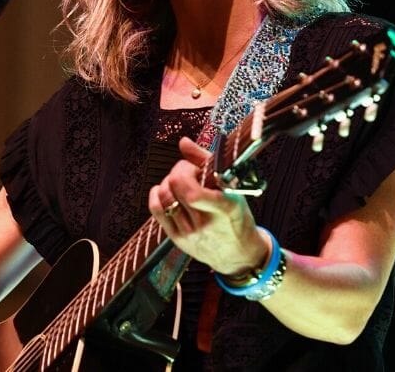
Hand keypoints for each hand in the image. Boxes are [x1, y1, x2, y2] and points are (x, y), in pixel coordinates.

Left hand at [148, 137, 269, 276]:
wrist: (238, 253)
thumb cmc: (237, 217)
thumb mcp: (233, 188)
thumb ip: (206, 161)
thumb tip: (183, 142)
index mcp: (223, 208)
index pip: (192, 192)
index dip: (186, 171)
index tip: (195, 167)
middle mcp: (204, 222)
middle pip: (174, 188)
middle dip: (178, 171)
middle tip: (189, 172)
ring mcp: (188, 232)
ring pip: (163, 197)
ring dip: (168, 182)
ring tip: (181, 183)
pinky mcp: (176, 238)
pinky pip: (156, 210)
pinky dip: (157, 194)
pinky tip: (167, 191)